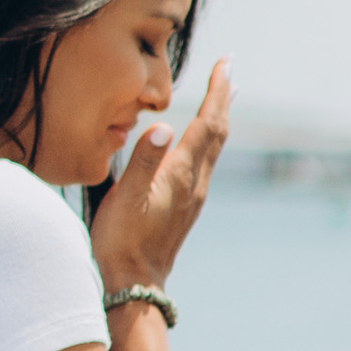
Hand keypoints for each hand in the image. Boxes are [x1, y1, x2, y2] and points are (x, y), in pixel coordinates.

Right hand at [88, 58, 231, 296]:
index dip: (217, 91)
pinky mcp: (186, 208)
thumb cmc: (122, 242)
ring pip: (214, 149)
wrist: (133, 286)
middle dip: (223, 98)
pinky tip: (200, 143)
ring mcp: (193, 197)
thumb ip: (142, 160)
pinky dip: (207, 141)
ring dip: (218, 119)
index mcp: (181, 174)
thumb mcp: (124, 198)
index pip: (207, 123)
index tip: (225, 64)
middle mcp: (195, 183)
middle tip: (228, 71)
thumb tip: (163, 126)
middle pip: (218, 132)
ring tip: (222, 99)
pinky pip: (204, 163)